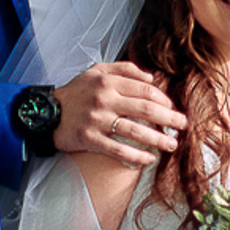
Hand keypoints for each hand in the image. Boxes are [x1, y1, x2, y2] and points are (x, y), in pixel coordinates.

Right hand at [54, 62, 185, 169]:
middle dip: (170, 119)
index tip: (173, 109)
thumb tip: (151, 78)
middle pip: (146, 110)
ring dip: (158, 139)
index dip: (165, 100)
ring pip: (136, 131)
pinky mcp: (90, 139)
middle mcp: (104, 99)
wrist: (46, 112)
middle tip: (183, 126)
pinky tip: (150, 159)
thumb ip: (125, 69)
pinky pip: (118, 150)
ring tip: (171, 145)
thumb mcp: (96, 72)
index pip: (146, 90)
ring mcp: (97, 120)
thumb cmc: (76, 92)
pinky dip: (137, 156)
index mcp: (108, 81)